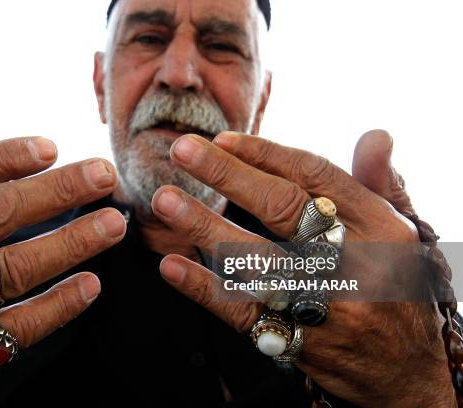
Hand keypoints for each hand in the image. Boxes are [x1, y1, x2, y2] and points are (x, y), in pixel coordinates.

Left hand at [150, 130, 453, 406]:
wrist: (406, 373)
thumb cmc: (397, 290)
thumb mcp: (401, 234)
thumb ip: (381, 185)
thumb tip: (375, 135)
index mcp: (379, 226)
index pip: (315, 176)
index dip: (265, 154)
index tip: (221, 139)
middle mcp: (354, 262)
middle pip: (283, 209)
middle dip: (228, 175)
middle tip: (181, 149)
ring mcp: (324, 306)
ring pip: (256, 260)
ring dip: (205, 229)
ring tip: (165, 201)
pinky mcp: (298, 342)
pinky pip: (245, 313)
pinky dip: (204, 288)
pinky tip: (172, 265)